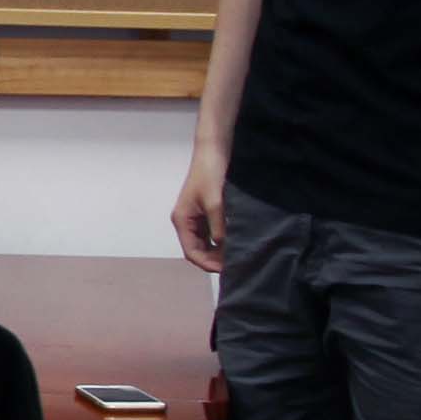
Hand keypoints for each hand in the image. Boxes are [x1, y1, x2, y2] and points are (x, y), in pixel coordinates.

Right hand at [172, 153, 227, 272]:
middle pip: (198, 250)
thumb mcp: (215, 202)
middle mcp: (187, 221)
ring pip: (206, 243)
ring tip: (238, 253)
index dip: (208, 263)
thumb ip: (218, 226)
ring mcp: (196, 217)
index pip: (192, 252)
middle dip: (215, 259)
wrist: (213, 150)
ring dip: (220, 251)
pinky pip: (213, 232)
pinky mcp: (207, 211)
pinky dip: (223, 239)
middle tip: (236, 263)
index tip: (227, 269)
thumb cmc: (210, 174)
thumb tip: (224, 247)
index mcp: (182, 220)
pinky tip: (236, 240)